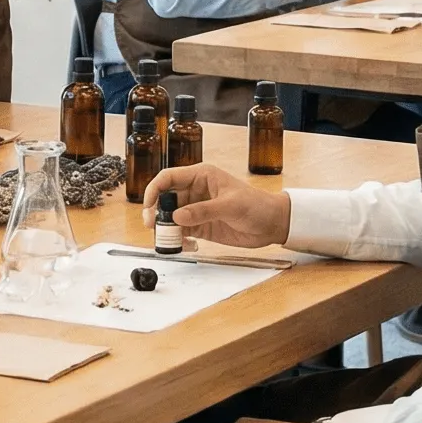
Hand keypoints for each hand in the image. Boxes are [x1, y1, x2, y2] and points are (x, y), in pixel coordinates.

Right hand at [142, 163, 289, 248]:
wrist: (273, 224)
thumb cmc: (257, 205)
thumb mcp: (230, 205)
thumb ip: (202, 211)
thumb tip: (176, 217)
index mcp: (201, 176)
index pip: (168, 178)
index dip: (154, 190)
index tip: (148, 206)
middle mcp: (195, 191)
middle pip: (165, 199)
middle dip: (156, 213)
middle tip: (152, 227)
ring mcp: (196, 209)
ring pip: (170, 217)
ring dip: (165, 229)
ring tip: (168, 241)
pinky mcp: (201, 226)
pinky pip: (181, 232)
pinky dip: (177, 240)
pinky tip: (183, 246)